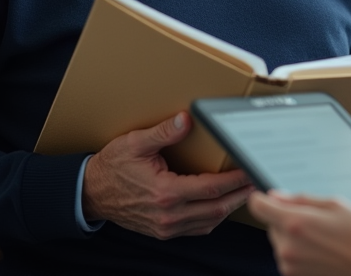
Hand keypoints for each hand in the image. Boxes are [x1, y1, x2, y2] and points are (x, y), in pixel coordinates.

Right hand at [82, 112, 253, 238]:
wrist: (91, 194)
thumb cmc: (112, 167)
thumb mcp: (134, 143)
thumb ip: (162, 132)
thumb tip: (186, 119)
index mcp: (165, 193)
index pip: (212, 188)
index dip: (235, 179)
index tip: (251, 169)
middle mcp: (169, 215)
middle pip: (217, 209)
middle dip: (241, 195)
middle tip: (258, 180)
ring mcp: (167, 227)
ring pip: (210, 221)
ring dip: (230, 207)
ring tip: (246, 190)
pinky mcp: (164, 231)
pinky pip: (198, 228)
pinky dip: (214, 217)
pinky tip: (222, 204)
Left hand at [248, 191, 350, 275]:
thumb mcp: (334, 204)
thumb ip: (299, 199)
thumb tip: (275, 196)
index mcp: (295, 223)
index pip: (258, 206)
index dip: (261, 198)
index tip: (268, 197)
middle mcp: (287, 247)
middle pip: (271, 224)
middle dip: (286, 218)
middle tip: (315, 220)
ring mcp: (290, 266)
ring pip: (280, 242)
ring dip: (292, 236)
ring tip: (322, 237)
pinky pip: (288, 258)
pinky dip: (299, 252)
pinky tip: (321, 250)